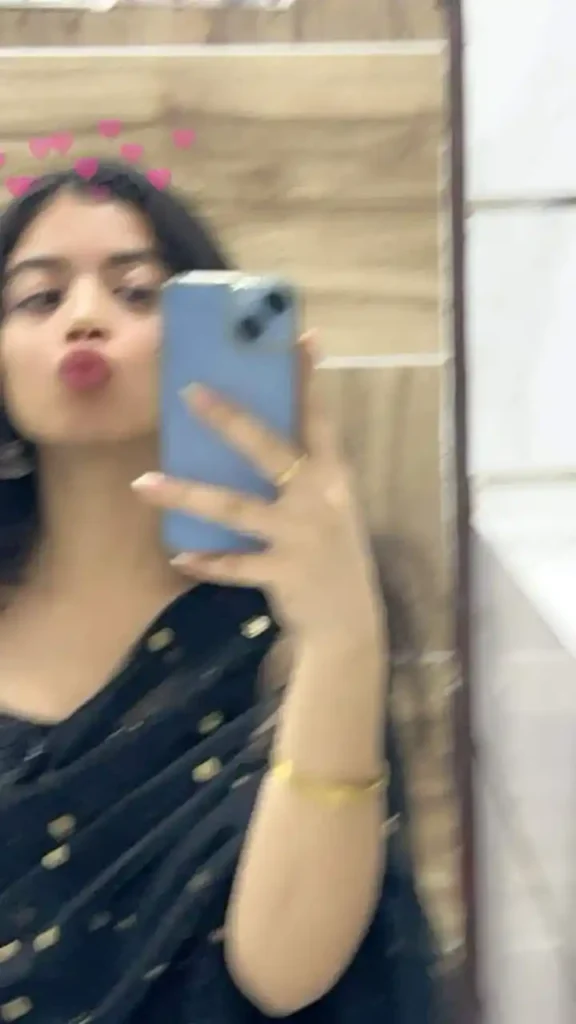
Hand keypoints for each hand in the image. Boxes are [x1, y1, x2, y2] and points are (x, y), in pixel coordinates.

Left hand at [132, 332, 382, 645]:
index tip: (301, 336)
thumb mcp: (329, 507)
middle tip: (189, 391)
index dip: (309, 378)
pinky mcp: (283, 573)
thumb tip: (246, 439)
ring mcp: (301, 536)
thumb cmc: (331, 554)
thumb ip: (301, 476)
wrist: (350, 624)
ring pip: (235, 508)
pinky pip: (234, 565)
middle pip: (268, 449)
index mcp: (333, 476)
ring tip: (143, 484)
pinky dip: (206, 561)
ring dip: (186, 495)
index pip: (319, 418)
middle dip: (229, 419)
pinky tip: (180, 555)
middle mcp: (320, 499)